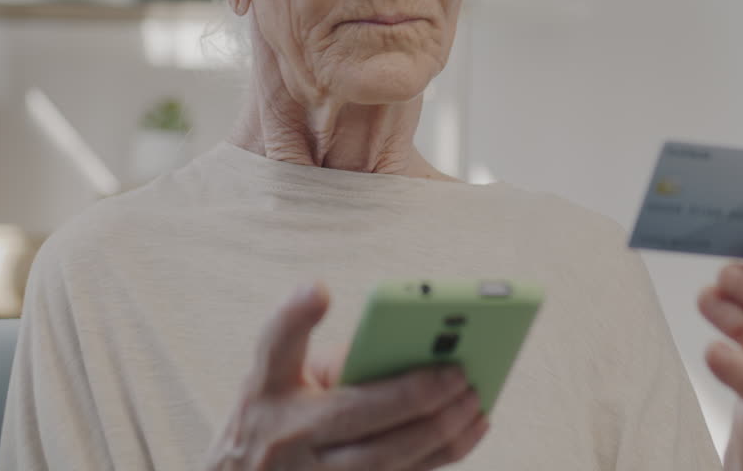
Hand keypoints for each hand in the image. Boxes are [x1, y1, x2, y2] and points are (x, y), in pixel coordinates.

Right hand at [205, 284, 488, 470]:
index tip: (317, 289)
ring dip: (438, 430)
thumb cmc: (276, 414)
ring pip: (385, 460)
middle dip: (414, 394)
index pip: (276, 346)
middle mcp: (287, 435)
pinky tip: (471, 428)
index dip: (294, 316)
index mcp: (268, 389)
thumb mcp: (279, 376)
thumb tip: (407, 347)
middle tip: (460, 373)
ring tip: (475, 399)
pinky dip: (442, 454)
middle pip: (356, 414)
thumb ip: (332, 354)